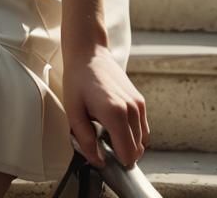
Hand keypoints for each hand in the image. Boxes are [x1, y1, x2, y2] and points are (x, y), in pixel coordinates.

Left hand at [62, 42, 149, 169]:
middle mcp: (132, 109)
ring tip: (108, 132)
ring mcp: (138, 104)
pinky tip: (116, 124)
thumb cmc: (78, 80)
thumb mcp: (73, 112)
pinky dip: (133, 133)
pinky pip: (143, 129)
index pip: (127, 155)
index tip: (104, 157)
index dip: (116, 162)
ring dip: (128, 144)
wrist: (88, 54)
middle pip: (137, 150)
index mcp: (115, 114)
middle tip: (102, 144)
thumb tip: (99, 161)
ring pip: (142, 141)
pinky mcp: (140, 100)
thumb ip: (86, 141)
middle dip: (122, 154)